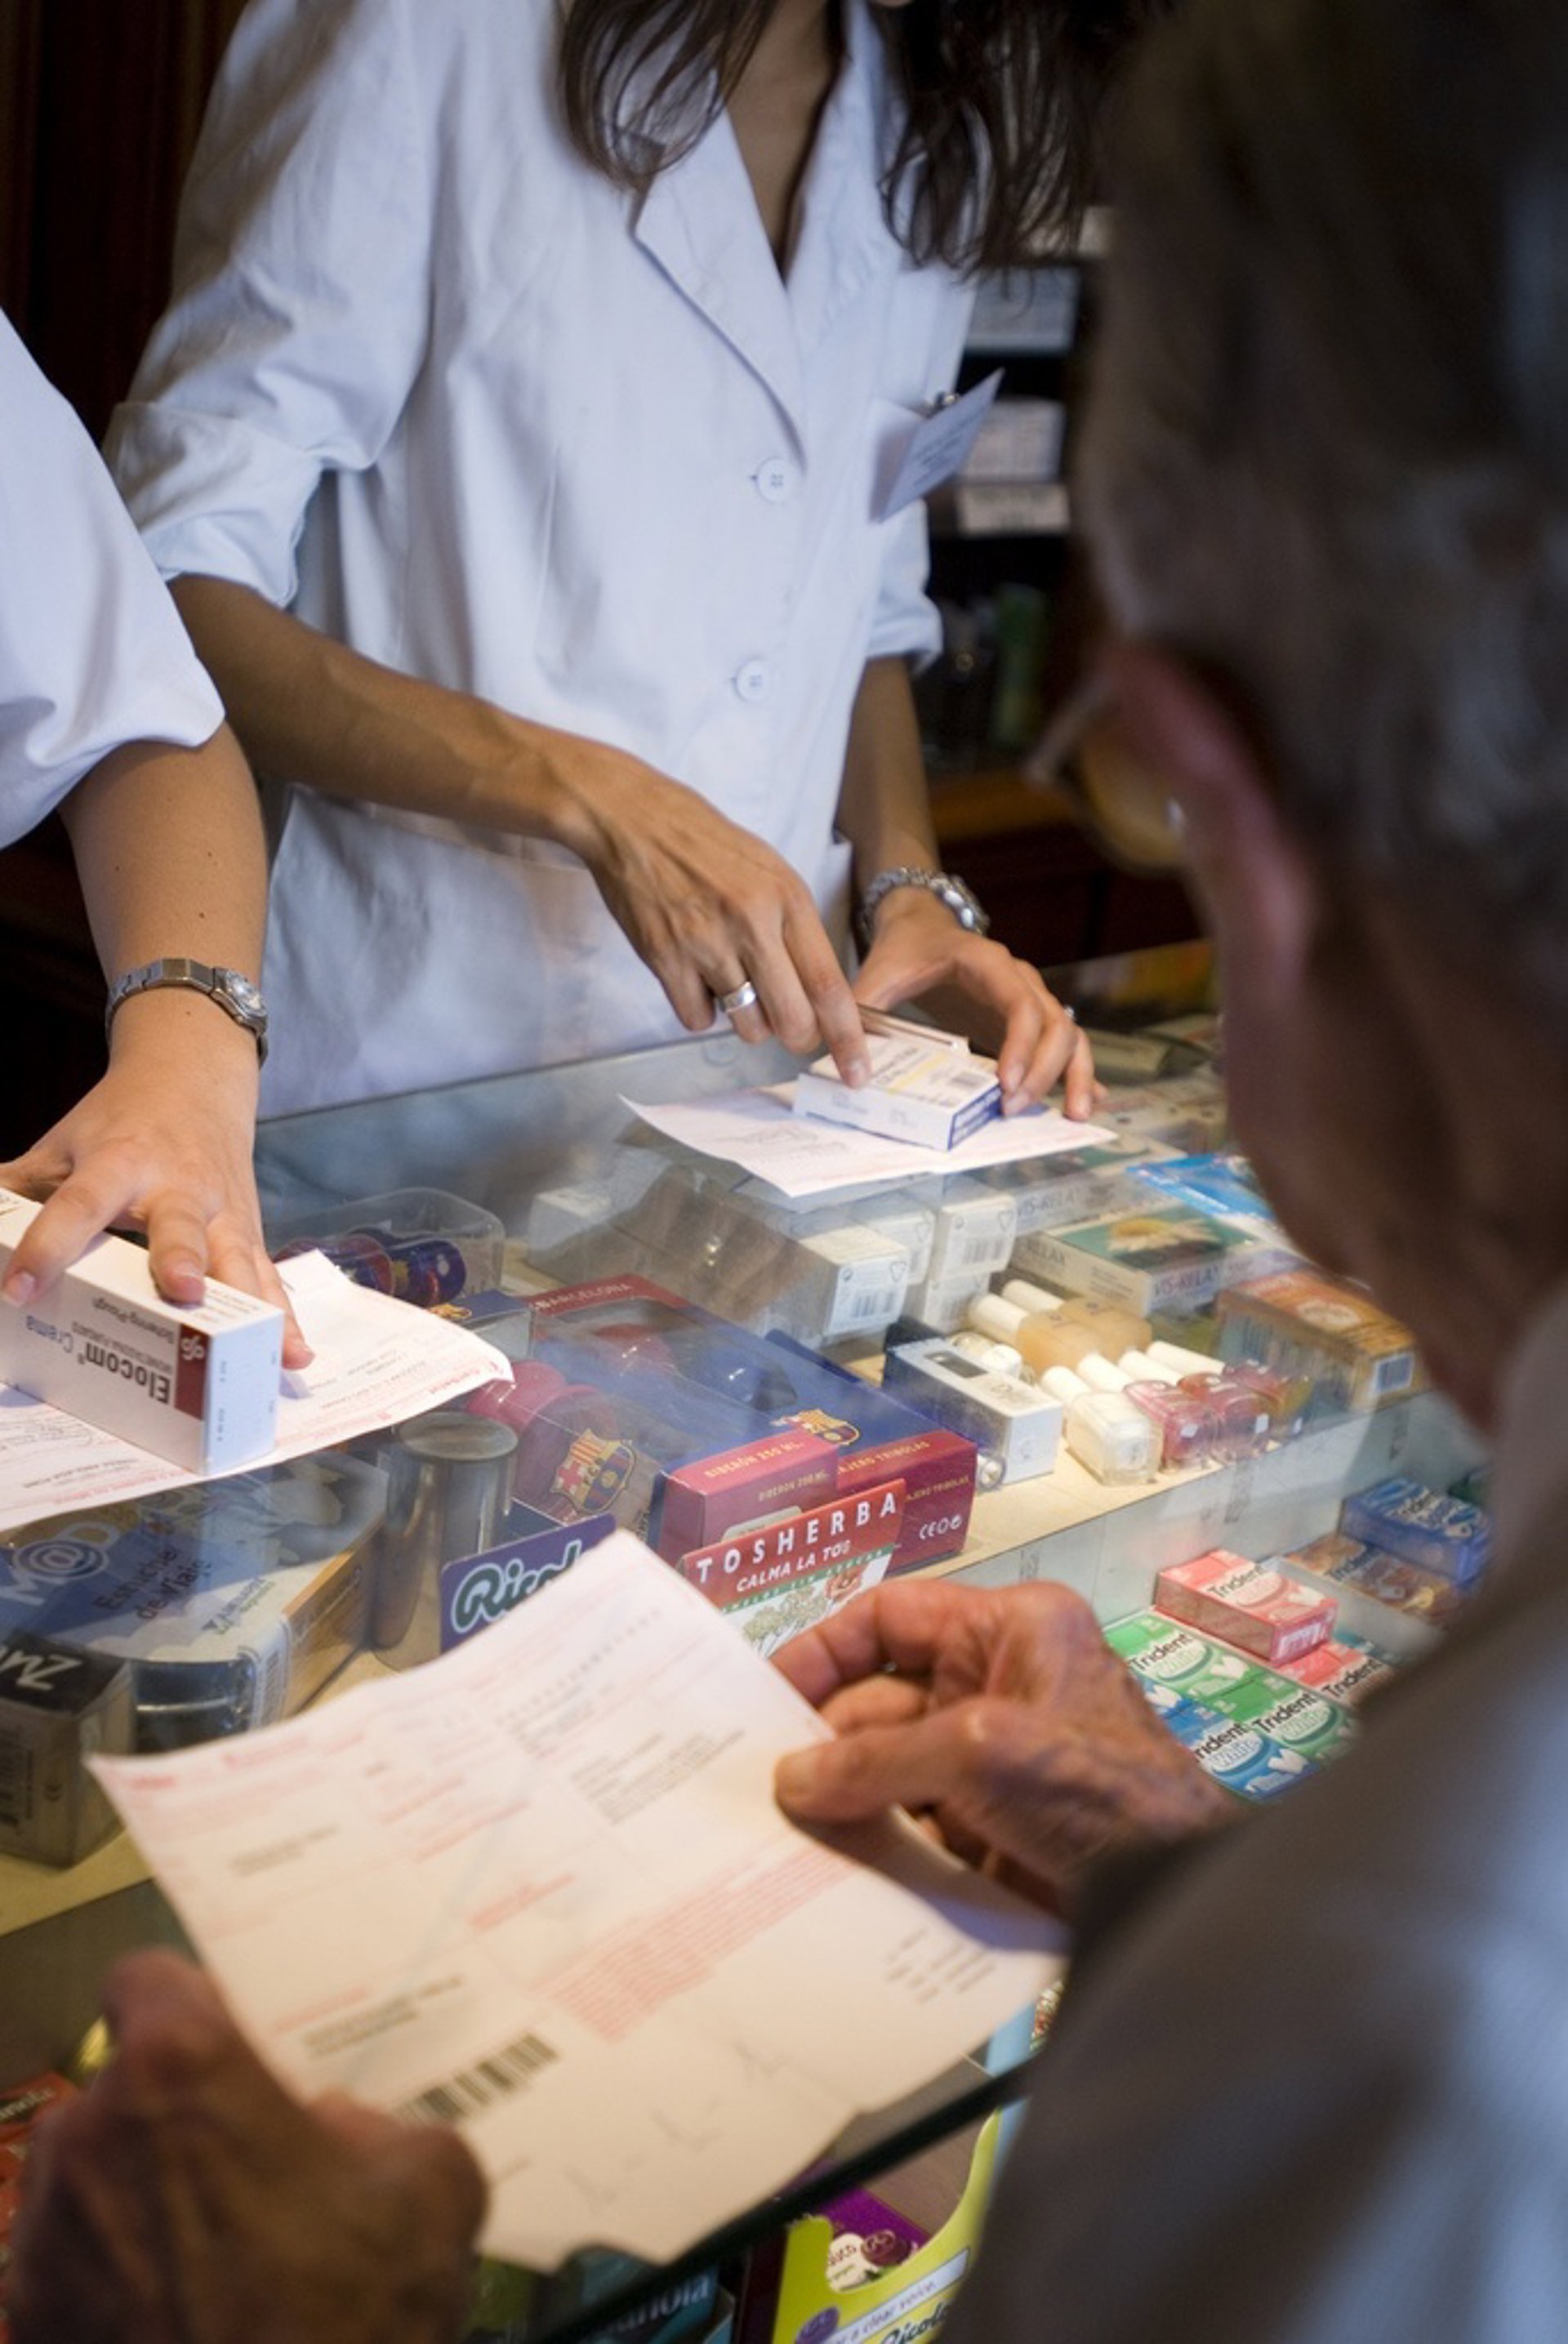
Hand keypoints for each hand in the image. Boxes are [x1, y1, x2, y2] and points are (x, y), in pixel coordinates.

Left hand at [0, 998, 309, 1367]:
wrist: (195, 1076)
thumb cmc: (120, 1120)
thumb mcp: (63, 1143)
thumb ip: (19, 1187)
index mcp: (120, 1162)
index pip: (79, 1205)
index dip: (48, 1245)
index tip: (18, 1288)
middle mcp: (178, 1187)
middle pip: (179, 1226)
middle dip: (180, 1258)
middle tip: (180, 1290)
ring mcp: (221, 1211)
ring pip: (237, 1259)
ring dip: (248, 1303)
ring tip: (256, 1350)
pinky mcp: (248, 1231)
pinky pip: (266, 1278)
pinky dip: (283, 1318)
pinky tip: (295, 1358)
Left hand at [9, 1951, 485, 2343]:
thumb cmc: (342, 2320)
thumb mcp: (434, 2192)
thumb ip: (391, 2129)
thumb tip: (343, 2136)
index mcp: (182, 2069)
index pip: (145, 1977)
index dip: (188, 2003)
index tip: (226, 2039)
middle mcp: (91, 2133)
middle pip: (122, 2086)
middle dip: (179, 2118)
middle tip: (250, 2164)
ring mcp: (46, 2231)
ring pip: (92, 2177)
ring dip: (142, 2197)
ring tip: (220, 2251)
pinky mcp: (28, 2315)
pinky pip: (73, 2263)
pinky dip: (116, 2276)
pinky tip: (184, 2311)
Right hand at [559, 745, 872, 1083]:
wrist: (633, 819)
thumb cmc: (707, 846)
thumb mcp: (770, 872)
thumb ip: (797, 929)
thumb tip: (821, 996)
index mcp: (787, 899)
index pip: (829, 985)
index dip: (848, 1037)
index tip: (858, 1072)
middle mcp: (751, 923)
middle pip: (792, 1020)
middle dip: (795, 1034)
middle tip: (786, 1022)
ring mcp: (705, 943)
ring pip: (746, 1026)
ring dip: (745, 1019)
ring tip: (728, 976)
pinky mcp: (664, 958)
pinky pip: (697, 1019)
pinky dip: (700, 1010)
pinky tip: (694, 974)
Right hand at [773, 1580, 1231, 1918]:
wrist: (1176, 1895)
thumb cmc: (1092, 1790)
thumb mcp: (977, 1754)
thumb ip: (875, 1761)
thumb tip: (789, 1781)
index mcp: (1011, 1630)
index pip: (892, 1616)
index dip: (825, 1650)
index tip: (765, 1699)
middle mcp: (1001, 1682)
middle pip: (883, 1698)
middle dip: (826, 1742)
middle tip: (757, 1788)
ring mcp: (997, 1759)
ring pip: (894, 1768)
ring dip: (844, 1799)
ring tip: (776, 1834)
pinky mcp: (996, 1827)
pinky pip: (916, 1823)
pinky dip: (876, 1844)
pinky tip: (826, 1872)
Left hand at [853, 891, 1098, 1116]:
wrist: (922, 925)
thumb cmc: (905, 949)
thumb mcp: (879, 972)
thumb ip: (862, 1010)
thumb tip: (845, 1060)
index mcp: (987, 963)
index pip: (1019, 1003)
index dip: (1020, 1045)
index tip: (1005, 1084)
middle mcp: (1019, 980)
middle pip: (1055, 1023)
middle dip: (1044, 1071)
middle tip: (1014, 1110)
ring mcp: (1029, 1000)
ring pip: (1070, 1034)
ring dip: (1074, 1074)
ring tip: (1072, 1116)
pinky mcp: (1027, 1022)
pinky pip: (1064, 1044)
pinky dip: (1078, 1071)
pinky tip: (1091, 1099)